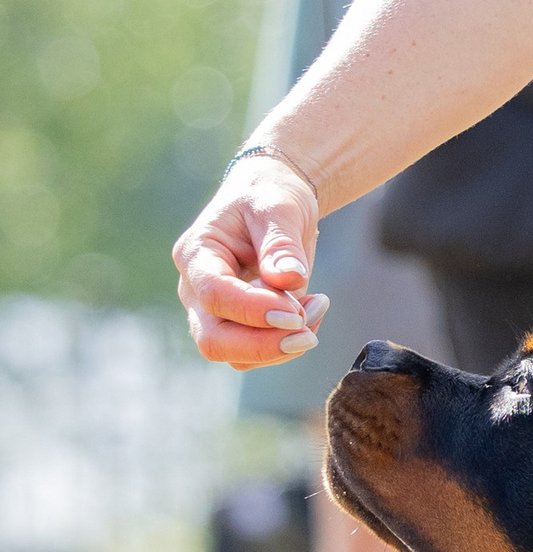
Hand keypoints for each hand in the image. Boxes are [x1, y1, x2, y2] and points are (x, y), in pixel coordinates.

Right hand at [172, 155, 329, 369]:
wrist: (272, 199)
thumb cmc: (270, 197)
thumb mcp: (279, 208)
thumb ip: (281, 245)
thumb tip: (290, 281)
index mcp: (197, 254)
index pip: (214, 294)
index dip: (253, 310)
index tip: (294, 312)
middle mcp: (196, 289)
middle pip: (213, 340)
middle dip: (262, 345)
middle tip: (308, 334)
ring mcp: (214, 311)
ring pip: (236, 355)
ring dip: (281, 345)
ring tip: (317, 305)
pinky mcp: (238, 324)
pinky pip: (257, 351)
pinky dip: (288, 342)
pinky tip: (312, 311)